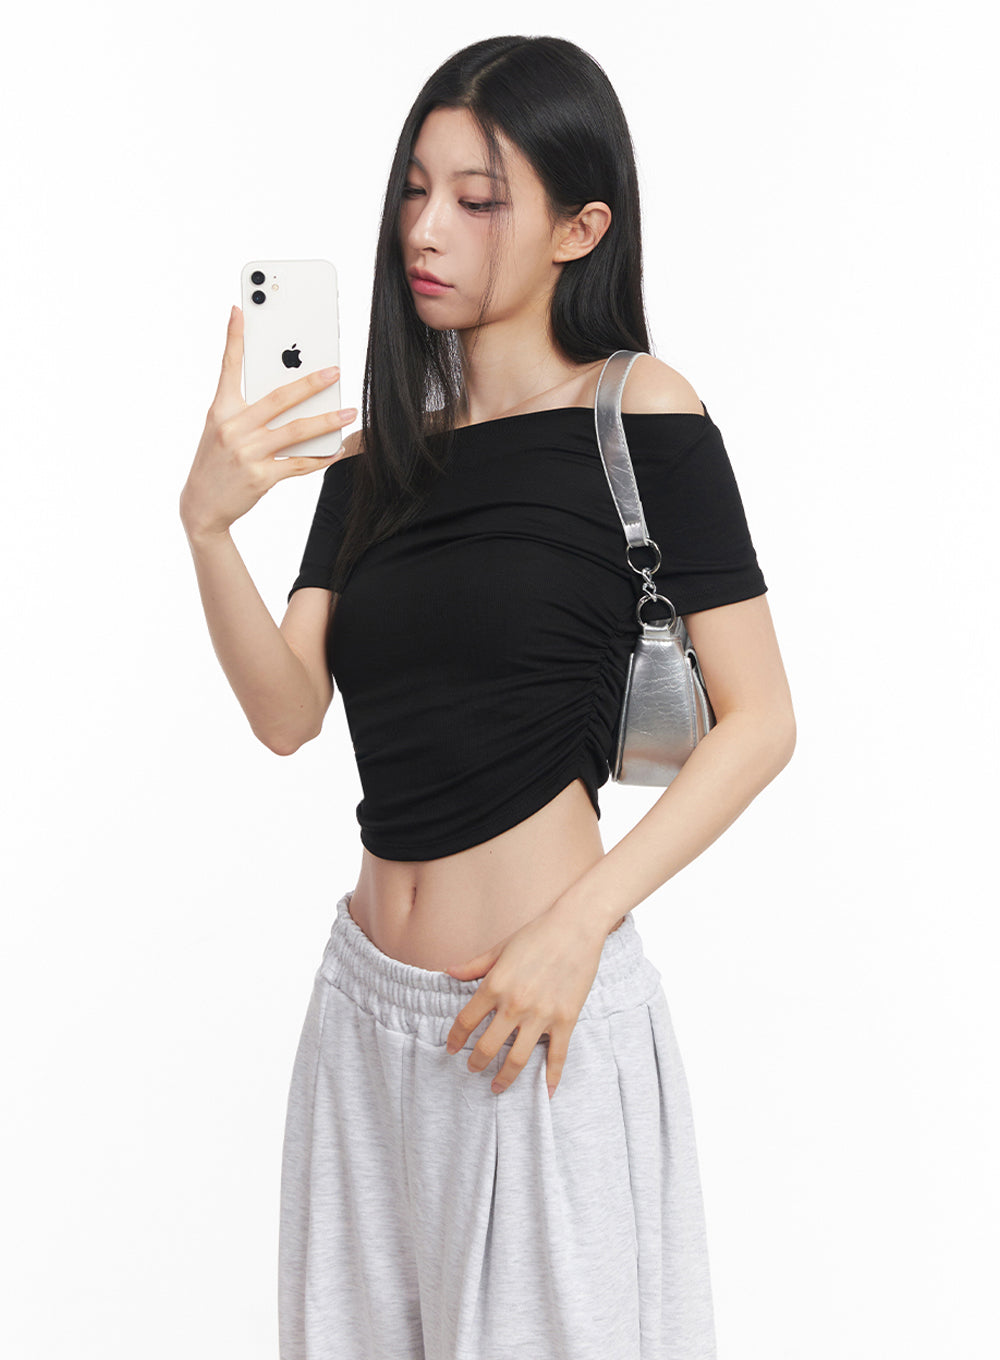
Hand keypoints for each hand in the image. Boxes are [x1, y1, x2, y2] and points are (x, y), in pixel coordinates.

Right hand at [179, 305, 357, 538]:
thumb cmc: (216, 462)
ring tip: (349, 412)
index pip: (227, 367)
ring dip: (327, 421)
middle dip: (310, 383)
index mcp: (221, 410)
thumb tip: (285, 394)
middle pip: (278, 399)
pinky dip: (321, 456)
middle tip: (335, 371)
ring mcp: (247, 453)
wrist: (201, 506)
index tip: (239, 309)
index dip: (233, 337)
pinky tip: (338, 449)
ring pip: (296, 432)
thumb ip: (246, 410)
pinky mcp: (261, 477)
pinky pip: (299, 463)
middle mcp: (233, 428)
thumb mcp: (220, 429)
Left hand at [443, 905, 607, 1100]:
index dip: (455, 1039)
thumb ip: (474, 965)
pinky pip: (557, 1056)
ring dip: (505, 1077)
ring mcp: (542, 1015)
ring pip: (518, 1059)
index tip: (451, 1049)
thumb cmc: (536, 934)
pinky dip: (551, 1078)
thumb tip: (448, 972)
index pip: (465, 1021)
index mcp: (495, 985)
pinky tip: (546, 1092)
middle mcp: (515, 1005)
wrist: (576, 927)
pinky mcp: (566, 1019)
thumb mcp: (500, 948)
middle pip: (487, 1047)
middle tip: (472, 1069)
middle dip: (476, 1063)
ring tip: (497, 1085)